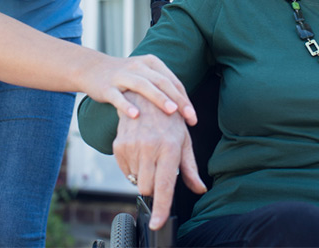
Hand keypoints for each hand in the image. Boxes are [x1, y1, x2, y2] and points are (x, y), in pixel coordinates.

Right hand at [82, 53, 197, 125]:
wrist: (92, 69)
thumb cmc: (125, 77)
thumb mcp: (145, 74)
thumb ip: (162, 86)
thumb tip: (184, 108)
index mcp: (151, 63)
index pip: (172, 81)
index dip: (184, 98)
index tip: (193, 116)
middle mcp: (138, 66)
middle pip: (162, 82)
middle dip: (178, 100)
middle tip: (189, 116)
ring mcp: (121, 76)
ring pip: (143, 86)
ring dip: (159, 98)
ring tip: (172, 111)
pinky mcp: (107, 87)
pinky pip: (118, 97)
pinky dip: (127, 105)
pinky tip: (136, 116)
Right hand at [113, 92, 205, 229]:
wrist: (143, 96)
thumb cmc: (169, 119)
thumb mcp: (184, 140)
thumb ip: (190, 168)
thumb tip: (199, 188)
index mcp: (169, 148)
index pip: (164, 187)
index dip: (161, 208)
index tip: (157, 223)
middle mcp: (149, 148)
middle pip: (147, 188)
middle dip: (153, 187)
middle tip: (159, 170)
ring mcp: (132, 147)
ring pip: (135, 180)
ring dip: (143, 175)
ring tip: (150, 156)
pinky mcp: (119, 146)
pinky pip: (125, 170)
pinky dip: (133, 167)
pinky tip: (140, 151)